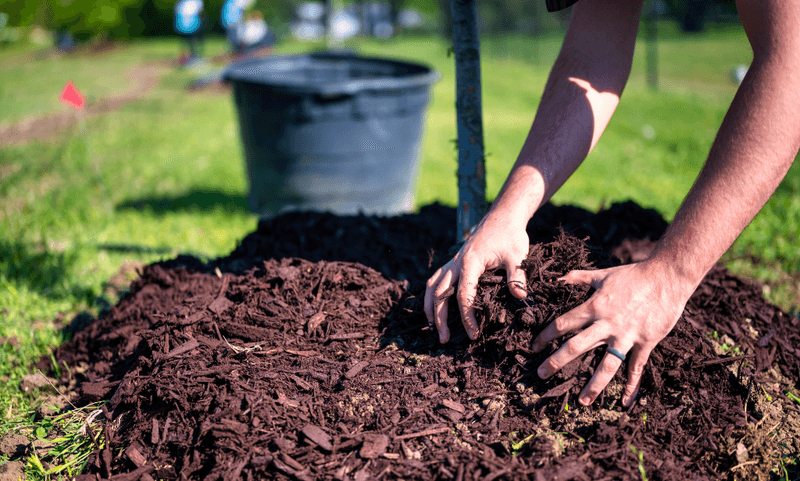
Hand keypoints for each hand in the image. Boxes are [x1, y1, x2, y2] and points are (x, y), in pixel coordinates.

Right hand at [424, 213, 529, 343]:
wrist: (502, 217)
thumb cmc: (510, 236)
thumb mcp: (517, 256)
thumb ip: (517, 276)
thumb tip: (520, 297)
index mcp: (470, 263)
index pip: (463, 295)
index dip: (466, 317)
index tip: (473, 334)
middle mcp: (456, 263)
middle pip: (440, 294)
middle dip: (440, 318)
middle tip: (444, 340)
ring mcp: (453, 262)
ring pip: (433, 287)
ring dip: (430, 308)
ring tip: (433, 328)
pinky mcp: (454, 262)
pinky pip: (436, 279)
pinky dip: (431, 295)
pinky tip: (434, 307)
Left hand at [532, 260, 693, 406]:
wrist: (667, 276)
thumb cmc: (633, 274)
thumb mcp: (603, 274)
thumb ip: (579, 277)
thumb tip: (558, 278)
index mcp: (594, 306)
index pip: (563, 324)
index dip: (546, 336)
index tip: (534, 346)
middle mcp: (607, 324)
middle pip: (576, 347)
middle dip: (557, 362)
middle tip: (541, 375)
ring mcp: (627, 335)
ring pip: (607, 365)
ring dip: (594, 385)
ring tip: (583, 401)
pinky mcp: (646, 342)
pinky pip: (636, 367)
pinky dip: (632, 385)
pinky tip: (625, 401)